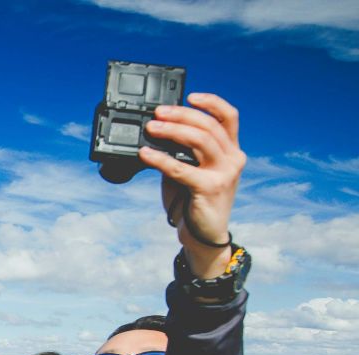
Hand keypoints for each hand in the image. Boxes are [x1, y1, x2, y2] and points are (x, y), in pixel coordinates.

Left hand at [139, 93, 246, 277]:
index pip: (229, 118)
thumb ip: (181, 152)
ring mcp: (224, 173)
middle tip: (157, 114)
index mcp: (231, 151)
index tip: (191, 95)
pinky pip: (180, 168)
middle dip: (181, 115)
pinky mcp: (209, 188)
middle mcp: (232, 159)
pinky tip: (144, 154)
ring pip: (199, 141)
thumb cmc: (194, 202)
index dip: (212, 102)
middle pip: (209, 125)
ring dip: (172, 131)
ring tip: (151, 128)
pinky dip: (160, 158)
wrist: (202, 236)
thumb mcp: (190, 171)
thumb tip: (156, 134)